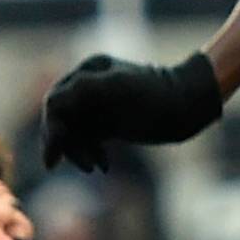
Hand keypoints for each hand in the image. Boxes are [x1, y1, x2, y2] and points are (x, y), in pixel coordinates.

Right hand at [40, 51, 223, 171]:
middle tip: (84, 167)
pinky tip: (104, 166)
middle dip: (66, 144)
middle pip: (61, 119)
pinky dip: (90, 153)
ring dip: (78, 152)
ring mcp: (98, 105)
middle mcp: (88, 86)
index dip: (52, 129)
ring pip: (72, 133)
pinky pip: (86, 140)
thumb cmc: (156, 96)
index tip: (54, 160)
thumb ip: (83, 89)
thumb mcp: (119, 89)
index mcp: (88, 71)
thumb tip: (52, 104)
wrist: (187, 106)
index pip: (56, 102)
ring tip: (96, 168)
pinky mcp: (108, 122)